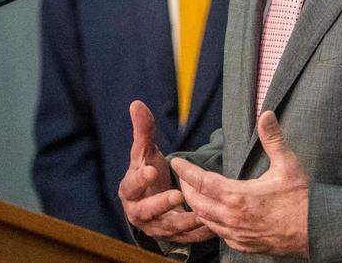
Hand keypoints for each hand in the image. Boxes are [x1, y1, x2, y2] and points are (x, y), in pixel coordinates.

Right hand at [118, 100, 212, 242]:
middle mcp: (138, 212)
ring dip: (185, 222)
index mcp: (129, 190)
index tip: (150, 170)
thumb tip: (136, 103)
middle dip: (161, 204)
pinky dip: (198, 233)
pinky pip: (185, 238)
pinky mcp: (171, 237)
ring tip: (201, 214)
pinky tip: (212, 227)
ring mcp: (155, 227)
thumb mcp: (145, 152)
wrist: (150, 200)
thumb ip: (143, 130)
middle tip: (178, 195)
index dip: (139, 179)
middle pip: (147, 212)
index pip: (131, 185)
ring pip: (168, 228)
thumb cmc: (147, 172)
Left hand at [171, 111, 308, 255]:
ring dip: (195, 206)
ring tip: (191, 193)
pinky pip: (218, 234)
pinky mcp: (243, 245)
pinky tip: (211, 215)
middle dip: (186, 187)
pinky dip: (210, 222)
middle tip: (181, 175)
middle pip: (196, 202)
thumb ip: (273, 138)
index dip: (186, 170)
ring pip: (204, 220)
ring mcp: (237, 234)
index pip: (201, 181)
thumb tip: (266, 114)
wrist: (318, 230)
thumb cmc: (302, 197)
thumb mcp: (288, 164)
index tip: (176, 161)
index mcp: (238, 196)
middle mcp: (232, 218)